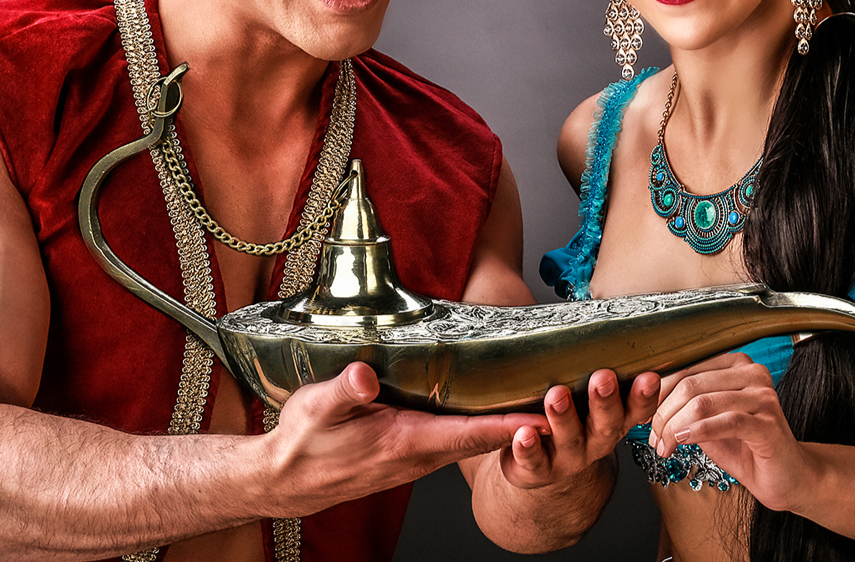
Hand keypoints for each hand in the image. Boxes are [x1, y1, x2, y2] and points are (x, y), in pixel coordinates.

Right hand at [265, 362, 545, 513]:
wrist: (289, 479)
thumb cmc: (305, 443)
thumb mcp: (317, 408)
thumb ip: (344, 391)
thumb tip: (365, 375)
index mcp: (406, 440)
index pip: (472, 433)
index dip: (512, 424)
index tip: (549, 415)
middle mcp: (421, 453)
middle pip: (485, 436)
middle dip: (525, 420)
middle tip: (565, 396)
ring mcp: (419, 456)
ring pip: (474, 438)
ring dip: (508, 423)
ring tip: (544, 396)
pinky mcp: (412, 452)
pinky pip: (458, 438)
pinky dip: (483, 425)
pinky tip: (494, 406)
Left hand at [497, 369, 659, 489]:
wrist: (541, 465)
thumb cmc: (566, 416)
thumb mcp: (582, 394)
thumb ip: (589, 365)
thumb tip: (596, 320)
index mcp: (612, 420)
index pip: (636, 409)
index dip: (645, 395)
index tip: (649, 375)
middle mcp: (595, 441)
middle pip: (607, 424)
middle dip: (605, 401)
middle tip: (602, 377)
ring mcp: (567, 458)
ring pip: (570, 440)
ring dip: (564, 418)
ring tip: (556, 396)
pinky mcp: (537, 470)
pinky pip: (533, 461)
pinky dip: (528, 448)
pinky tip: (523, 434)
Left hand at [647, 352, 814, 511]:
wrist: (786, 478)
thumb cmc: (745, 448)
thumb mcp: (707, 421)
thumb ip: (683, 405)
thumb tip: (645, 398)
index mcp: (735, 364)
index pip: (685, 368)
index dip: (658, 393)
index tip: (643, 416)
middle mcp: (752, 373)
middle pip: (690, 385)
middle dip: (663, 413)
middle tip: (653, 437)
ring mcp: (763, 397)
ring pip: (703, 403)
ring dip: (674, 427)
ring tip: (664, 445)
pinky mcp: (769, 423)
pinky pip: (725, 422)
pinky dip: (697, 431)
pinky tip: (681, 441)